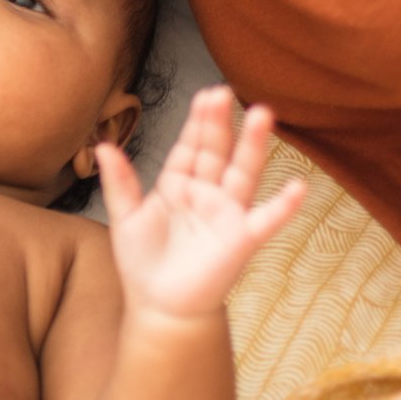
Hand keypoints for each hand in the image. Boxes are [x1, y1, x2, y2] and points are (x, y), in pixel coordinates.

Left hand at [99, 87, 303, 320]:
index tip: (206, 94)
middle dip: (218, 123)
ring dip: (253, 146)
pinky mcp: (241, 239)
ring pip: (242, 173)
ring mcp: (226, 213)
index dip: (197, 122)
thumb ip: (119, 182)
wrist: (159, 306)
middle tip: (222, 92)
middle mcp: (206, 192)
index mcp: (178, 184)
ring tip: (263, 114)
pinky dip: (283, 206)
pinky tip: (298, 187)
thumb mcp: (125, 218)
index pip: (190, 146)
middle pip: (215, 151)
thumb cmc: (143, 262)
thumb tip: (102, 145)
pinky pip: (266, 220)